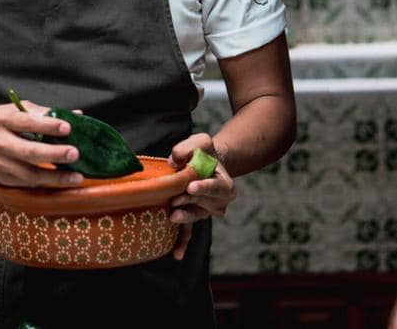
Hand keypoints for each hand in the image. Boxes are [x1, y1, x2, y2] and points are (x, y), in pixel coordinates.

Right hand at [0, 99, 83, 187]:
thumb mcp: (13, 110)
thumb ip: (43, 113)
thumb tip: (75, 116)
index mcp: (1, 121)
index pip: (27, 123)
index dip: (48, 125)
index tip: (67, 127)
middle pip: (28, 152)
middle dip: (54, 154)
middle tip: (75, 153)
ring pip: (29, 175)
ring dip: (55, 177)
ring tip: (76, 177)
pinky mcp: (1, 179)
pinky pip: (26, 184)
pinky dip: (45, 184)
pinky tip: (62, 183)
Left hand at [167, 133, 235, 259]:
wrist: (205, 165)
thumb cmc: (204, 152)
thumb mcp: (201, 142)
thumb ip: (188, 147)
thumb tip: (174, 160)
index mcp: (225, 185)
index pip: (216, 187)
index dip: (204, 187)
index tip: (191, 187)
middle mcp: (219, 202)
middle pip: (202, 202)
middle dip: (188, 201)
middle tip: (174, 200)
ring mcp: (205, 212)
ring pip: (195, 216)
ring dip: (184, 217)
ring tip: (172, 216)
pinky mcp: (193, 217)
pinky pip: (189, 232)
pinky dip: (182, 242)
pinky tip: (177, 255)